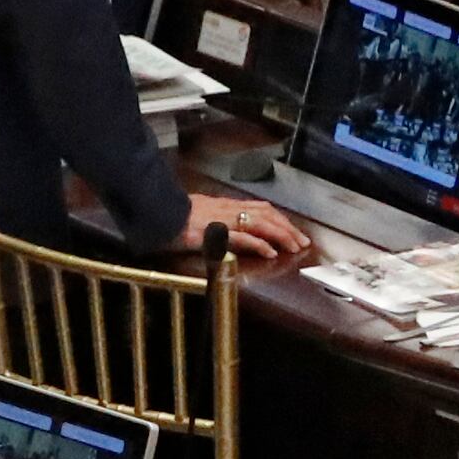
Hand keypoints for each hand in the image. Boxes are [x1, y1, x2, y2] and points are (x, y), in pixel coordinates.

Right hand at [170, 191, 307, 267]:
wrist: (155, 213)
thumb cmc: (174, 216)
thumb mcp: (202, 214)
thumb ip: (219, 221)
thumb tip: (235, 230)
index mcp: (226, 205)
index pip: (261, 208)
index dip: (280, 219)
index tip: (293, 230)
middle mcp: (228, 209)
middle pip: (267, 214)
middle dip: (288, 228)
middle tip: (302, 242)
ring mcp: (222, 219)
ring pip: (260, 223)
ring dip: (281, 235)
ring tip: (295, 247)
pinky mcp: (214, 232)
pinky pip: (242, 237)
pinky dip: (260, 244)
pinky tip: (271, 253)